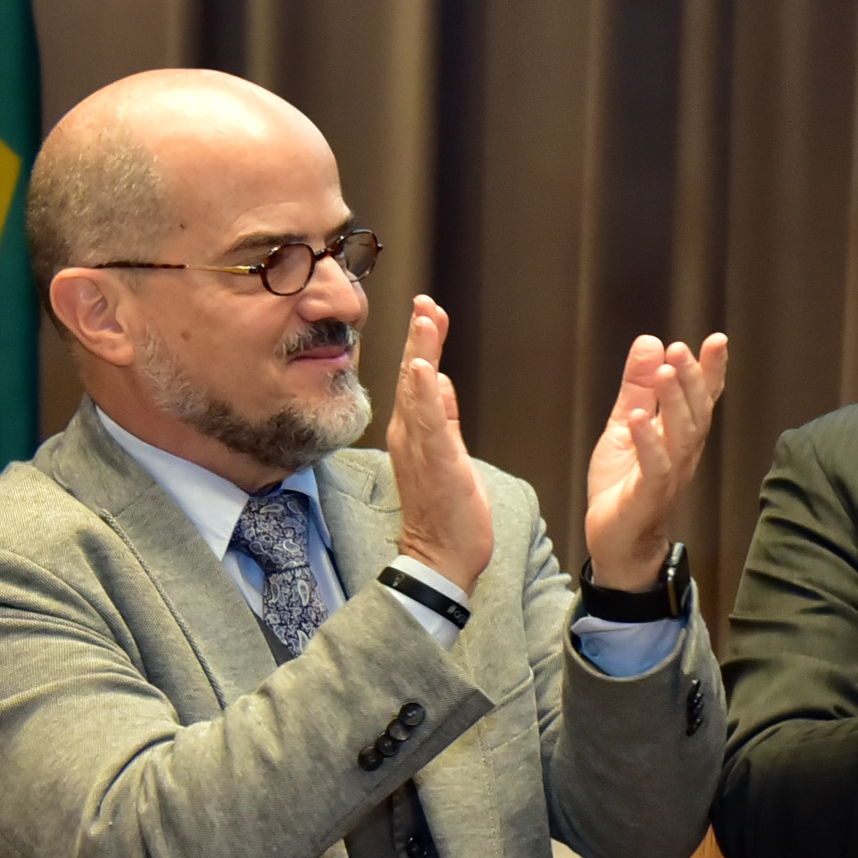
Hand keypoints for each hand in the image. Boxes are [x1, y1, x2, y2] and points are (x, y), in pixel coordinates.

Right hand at [386, 297, 493, 589]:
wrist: (439, 556)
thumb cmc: (445, 511)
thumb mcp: (447, 454)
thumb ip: (441, 418)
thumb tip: (438, 382)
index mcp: (415, 432)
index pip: (417, 379)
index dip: (423, 343)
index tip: (430, 310)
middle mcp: (410, 436)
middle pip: (412, 376)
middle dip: (420, 337)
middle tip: (425, 300)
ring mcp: (419, 449)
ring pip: (417, 391)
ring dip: (421, 353)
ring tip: (426, 318)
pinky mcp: (436, 464)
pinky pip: (429, 424)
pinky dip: (425, 395)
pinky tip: (426, 369)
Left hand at [583, 331, 730, 587]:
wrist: (617, 540)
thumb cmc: (624, 484)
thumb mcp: (625, 424)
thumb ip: (637, 386)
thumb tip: (650, 342)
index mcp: (680, 433)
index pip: (702, 396)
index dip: (711, 369)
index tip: (717, 340)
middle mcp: (683, 451)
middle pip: (696, 412)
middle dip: (692, 379)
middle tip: (681, 349)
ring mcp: (670, 473)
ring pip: (681, 435)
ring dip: (674, 402)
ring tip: (665, 373)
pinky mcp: (649, 494)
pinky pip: (654, 466)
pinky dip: (647, 441)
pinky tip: (639, 419)